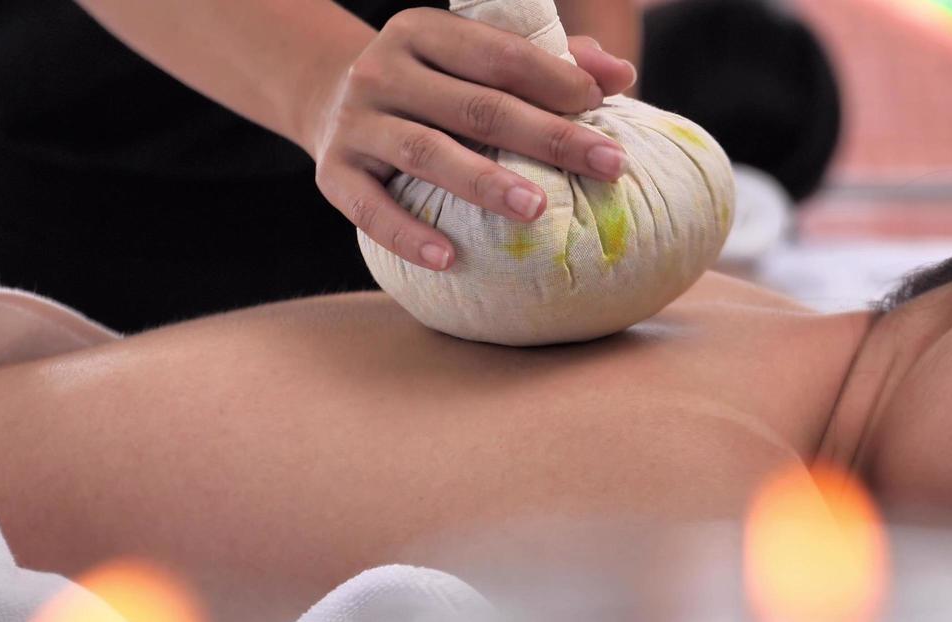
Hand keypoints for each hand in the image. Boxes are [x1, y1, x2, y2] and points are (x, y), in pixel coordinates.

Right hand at [304, 8, 637, 270]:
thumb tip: (621, 75)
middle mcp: (384, 69)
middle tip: (607, 165)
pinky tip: (449, 258)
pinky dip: (408, 234)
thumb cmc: (435, 85)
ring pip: (426, 153)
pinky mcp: (333, 172)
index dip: (554, 79)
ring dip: (483, 183)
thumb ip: (549, 61)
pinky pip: (370, 209)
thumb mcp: (478, 58)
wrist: (330, 100)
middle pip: (475, 106)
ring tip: (537, 209)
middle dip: (547, 136)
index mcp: (424, 31)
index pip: (499, 53)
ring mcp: (355, 122)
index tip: (604, 106)